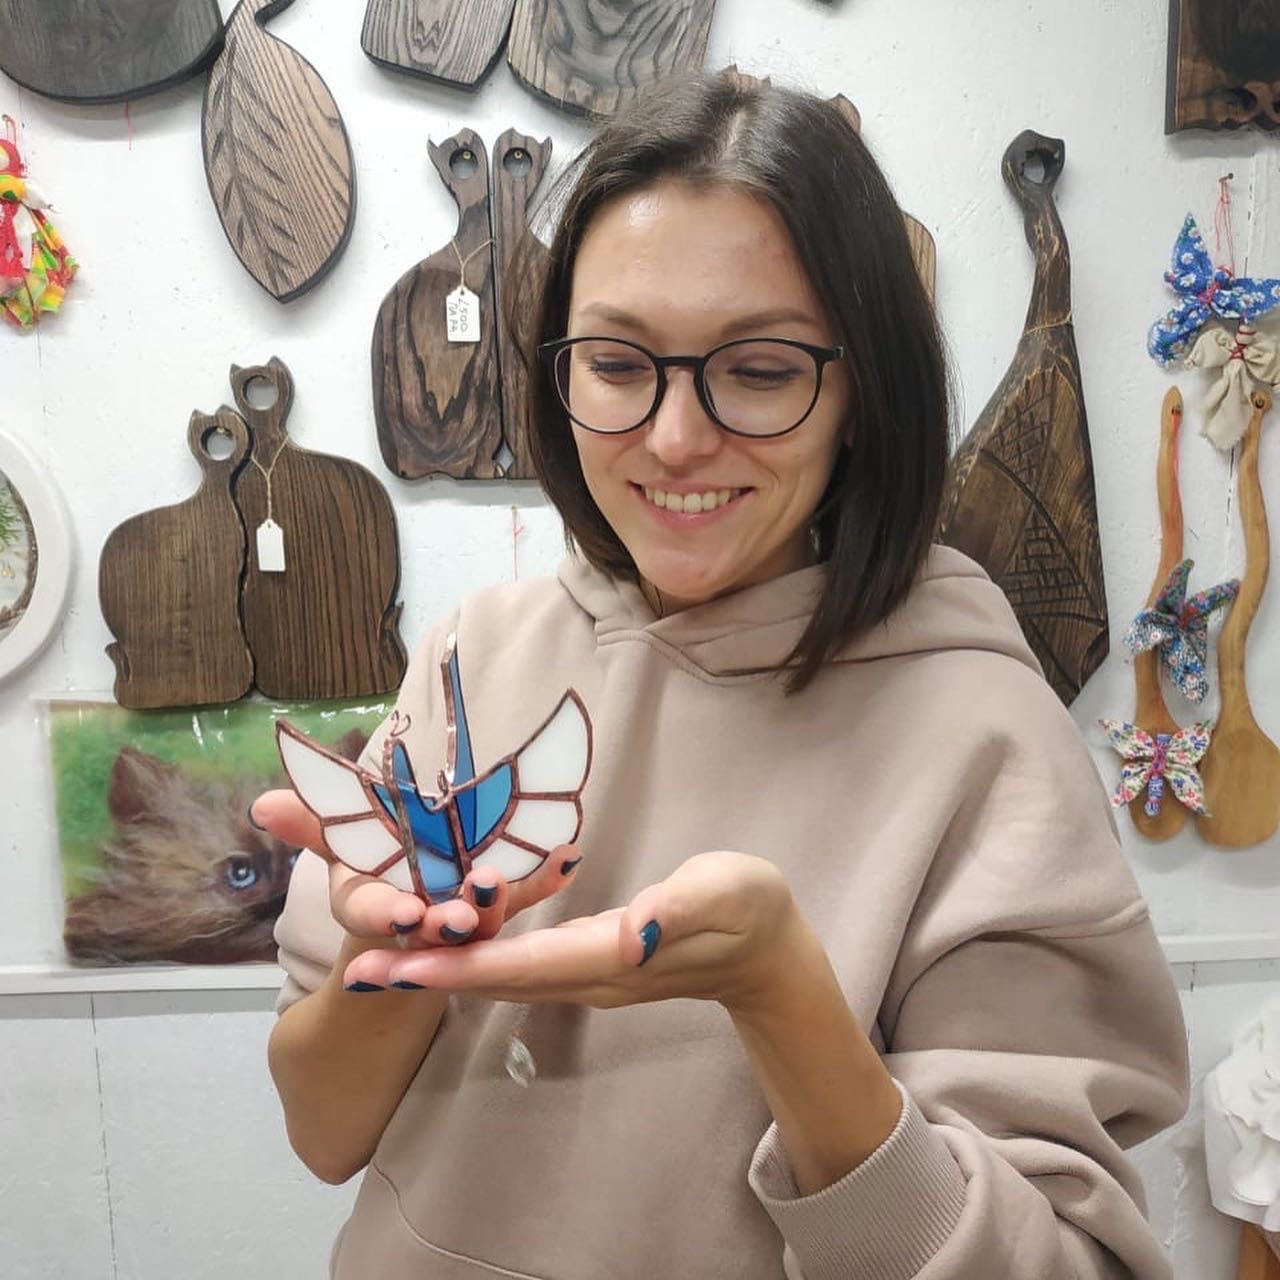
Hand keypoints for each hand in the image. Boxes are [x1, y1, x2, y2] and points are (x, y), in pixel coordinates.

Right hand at [250, 789, 583, 951]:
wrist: (420, 888)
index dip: (384, 914)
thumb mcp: (344, 838)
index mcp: (376, 906)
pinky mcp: (504, 902)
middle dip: (443, 923)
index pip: (371, 915)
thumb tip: (262, 804)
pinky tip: (566, 857)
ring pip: (479, 918)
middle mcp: (421, 920)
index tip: (402, 913)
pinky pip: (526, 891)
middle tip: (459, 919)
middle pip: (429, 928)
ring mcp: (465, 914)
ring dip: (490, 906)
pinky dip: (544, 875)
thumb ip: (314, 821)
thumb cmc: (377, 863)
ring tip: (497, 886)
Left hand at [340, 850, 818, 1017]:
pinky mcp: (581, 964)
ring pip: (495, 974)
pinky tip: (436, 938)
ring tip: (373, 959)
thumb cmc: (751, 909)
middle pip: (492, 977)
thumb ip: (682, 909)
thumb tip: (638, 926)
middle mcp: (584, 975)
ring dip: (435, 966)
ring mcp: (582, 976)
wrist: (767, 956)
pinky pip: (513, 963)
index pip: (523, 963)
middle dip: (425, 972)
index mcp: (611, 956)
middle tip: (356, 969)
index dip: (459, 961)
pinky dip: (467, 954)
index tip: (399, 964)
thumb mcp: (729, 893)